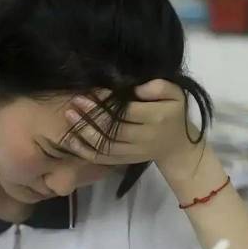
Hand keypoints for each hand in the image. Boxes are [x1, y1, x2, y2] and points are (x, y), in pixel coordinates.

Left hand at [63, 79, 201, 171]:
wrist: (178, 146)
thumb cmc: (174, 113)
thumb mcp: (175, 94)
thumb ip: (158, 87)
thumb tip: (134, 88)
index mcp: (157, 118)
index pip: (126, 110)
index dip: (107, 102)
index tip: (92, 91)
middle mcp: (144, 137)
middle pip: (113, 129)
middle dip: (91, 115)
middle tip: (75, 101)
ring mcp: (133, 152)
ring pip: (105, 145)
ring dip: (84, 131)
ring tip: (69, 115)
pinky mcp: (124, 161)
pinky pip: (102, 159)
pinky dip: (84, 151)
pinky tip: (71, 140)